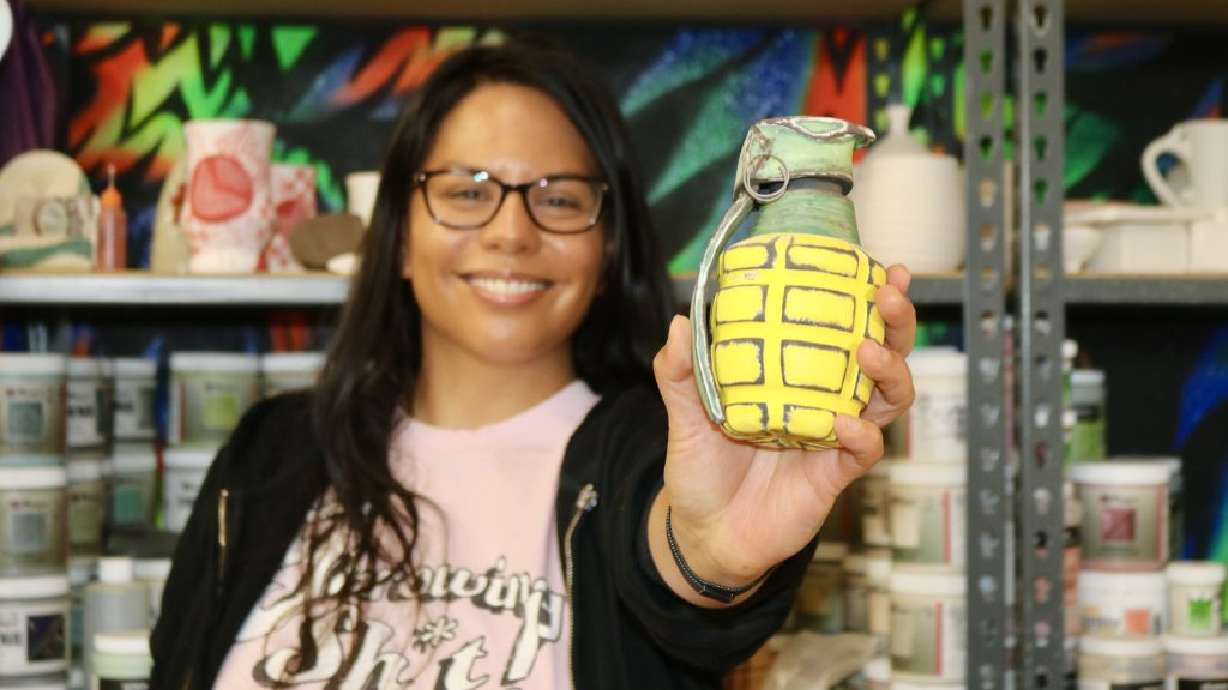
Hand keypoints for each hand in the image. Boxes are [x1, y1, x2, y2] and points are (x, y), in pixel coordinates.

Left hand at [648, 265, 916, 604]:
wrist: (702, 534)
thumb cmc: (701, 469)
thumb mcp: (684, 412)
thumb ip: (680, 370)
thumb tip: (680, 321)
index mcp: (798, 376)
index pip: (844, 328)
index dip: (868, 299)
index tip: (881, 267)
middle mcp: (826, 400)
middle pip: (882, 355)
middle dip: (896, 323)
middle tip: (889, 296)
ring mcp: (835, 438)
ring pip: (888, 399)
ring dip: (889, 371)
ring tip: (869, 351)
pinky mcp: (834, 476)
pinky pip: (864, 450)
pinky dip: (861, 434)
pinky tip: (843, 422)